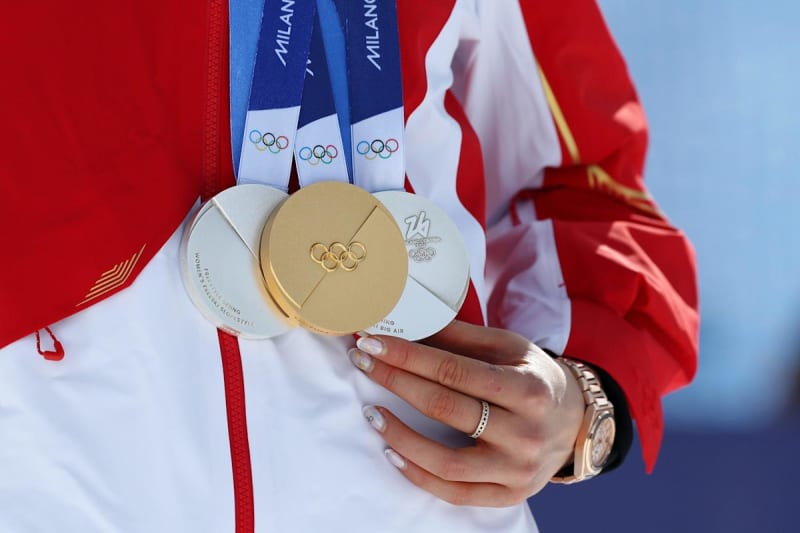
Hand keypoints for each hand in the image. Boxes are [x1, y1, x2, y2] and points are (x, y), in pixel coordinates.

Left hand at [348, 320, 585, 506]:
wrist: (573, 422)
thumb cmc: (534, 378)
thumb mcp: (509, 347)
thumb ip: (460, 337)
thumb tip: (406, 323)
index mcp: (527, 387)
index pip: (453, 371)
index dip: (407, 356)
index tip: (372, 342)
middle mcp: (525, 432)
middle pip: (445, 408)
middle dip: (395, 381)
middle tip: (362, 362)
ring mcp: (517, 470)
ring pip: (444, 460)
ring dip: (399, 435)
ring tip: (372, 412)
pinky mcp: (508, 495)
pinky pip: (453, 493)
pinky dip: (417, 474)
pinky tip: (392, 451)